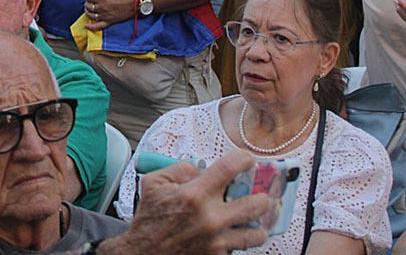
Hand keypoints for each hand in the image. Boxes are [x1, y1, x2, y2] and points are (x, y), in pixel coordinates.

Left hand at [84, 0, 138, 30]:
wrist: (134, 3)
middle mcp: (102, 7)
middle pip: (88, 6)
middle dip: (88, 3)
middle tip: (92, 2)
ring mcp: (105, 15)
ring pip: (91, 15)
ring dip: (88, 12)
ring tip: (90, 9)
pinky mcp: (109, 21)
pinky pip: (98, 26)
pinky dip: (91, 27)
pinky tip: (86, 26)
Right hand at [100, 151, 271, 254]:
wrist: (143, 253)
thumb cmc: (149, 218)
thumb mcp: (154, 183)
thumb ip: (180, 169)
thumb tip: (203, 169)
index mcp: (195, 195)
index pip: (230, 168)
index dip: (244, 159)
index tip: (247, 160)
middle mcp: (210, 218)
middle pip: (255, 204)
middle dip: (261, 196)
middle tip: (259, 194)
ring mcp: (217, 241)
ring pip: (256, 234)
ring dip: (257, 225)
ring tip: (253, 219)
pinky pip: (239, 248)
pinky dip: (239, 240)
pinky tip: (232, 234)